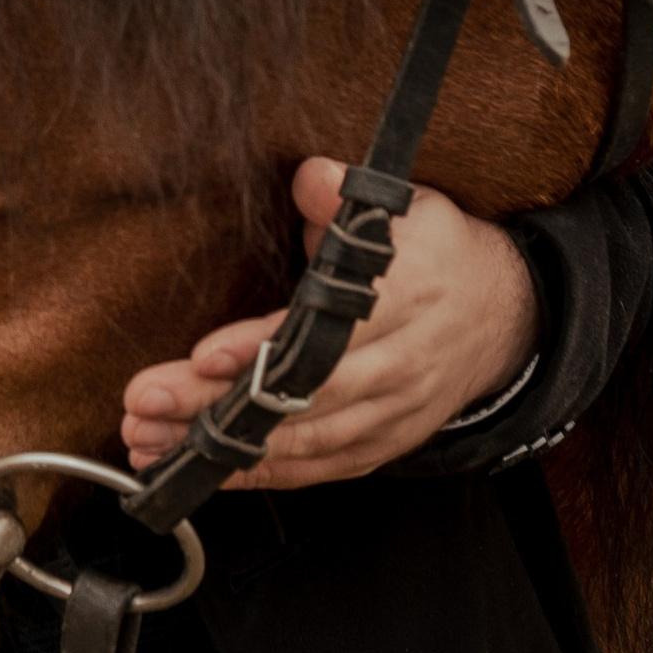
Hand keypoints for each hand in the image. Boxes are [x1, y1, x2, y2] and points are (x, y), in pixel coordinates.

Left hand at [120, 156, 536, 491]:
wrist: (506, 317)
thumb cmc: (442, 255)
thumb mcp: (411, 208)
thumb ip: (346, 195)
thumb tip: (309, 178)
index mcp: (406, 298)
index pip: (325, 329)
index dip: (263, 347)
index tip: (204, 357)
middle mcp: (399, 363)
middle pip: (299, 395)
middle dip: (215, 405)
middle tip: (146, 404)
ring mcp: (392, 412)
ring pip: (301, 441)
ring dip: (221, 448)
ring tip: (149, 442)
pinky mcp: (383, 444)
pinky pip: (318, 468)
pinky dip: (261, 474)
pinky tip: (205, 471)